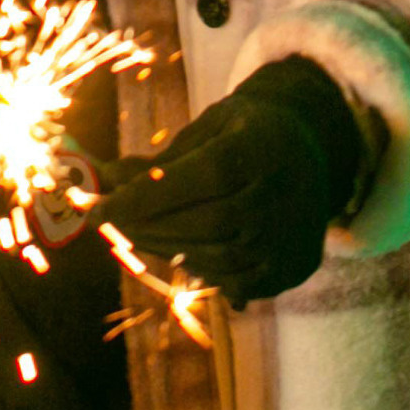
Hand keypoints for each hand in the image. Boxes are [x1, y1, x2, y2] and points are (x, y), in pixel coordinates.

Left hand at [96, 54, 364, 303]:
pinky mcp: (294, 269)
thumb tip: (103, 179)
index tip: (97, 209)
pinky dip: (199, 269)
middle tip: (109, 222)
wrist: (312, 149)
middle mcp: (285, 195)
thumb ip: (161, 159)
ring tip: (137, 233)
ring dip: (167, 249)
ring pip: (220, 257)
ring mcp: (294, 237)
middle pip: (209, 221)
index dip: (146, 196)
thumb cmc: (243, 133)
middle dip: (149, 225)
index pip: (203, 176)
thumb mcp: (207, 129)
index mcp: (264, 148)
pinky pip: (237, 280)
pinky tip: (174, 251)